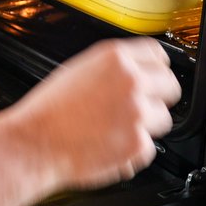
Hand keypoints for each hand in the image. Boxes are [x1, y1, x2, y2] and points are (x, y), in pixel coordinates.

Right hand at [5, 38, 181, 190]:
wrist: (34, 143)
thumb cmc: (48, 111)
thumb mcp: (77, 70)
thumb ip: (111, 69)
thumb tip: (133, 72)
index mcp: (114, 58)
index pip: (159, 54)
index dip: (155, 69)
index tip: (153, 77)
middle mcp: (130, 81)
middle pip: (171, 84)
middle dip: (159, 96)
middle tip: (141, 106)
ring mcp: (137, 112)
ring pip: (163, 117)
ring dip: (147, 125)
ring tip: (117, 128)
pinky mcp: (138, 143)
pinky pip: (149, 147)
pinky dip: (133, 151)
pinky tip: (111, 145)